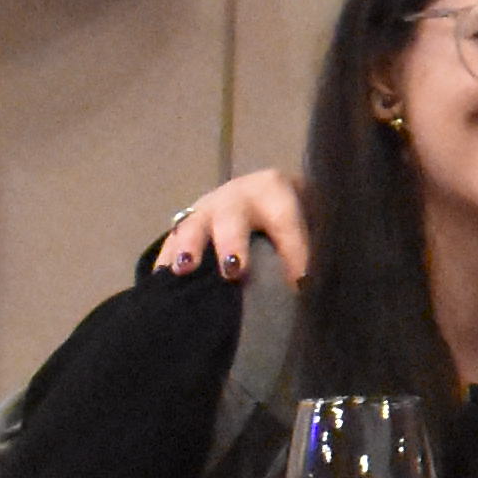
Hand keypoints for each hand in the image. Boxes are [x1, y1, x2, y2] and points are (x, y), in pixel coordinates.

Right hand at [153, 167, 311, 278]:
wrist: (261, 194)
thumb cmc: (292, 214)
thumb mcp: (310, 220)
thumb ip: (315, 245)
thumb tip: (318, 286)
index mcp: (275, 191)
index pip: (285, 220)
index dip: (293, 250)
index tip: (299, 284)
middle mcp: (237, 198)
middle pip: (233, 219)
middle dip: (232, 244)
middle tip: (233, 271)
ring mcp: (206, 209)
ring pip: (194, 226)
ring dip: (188, 248)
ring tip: (183, 270)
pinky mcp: (185, 226)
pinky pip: (170, 243)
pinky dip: (166, 261)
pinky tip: (160, 282)